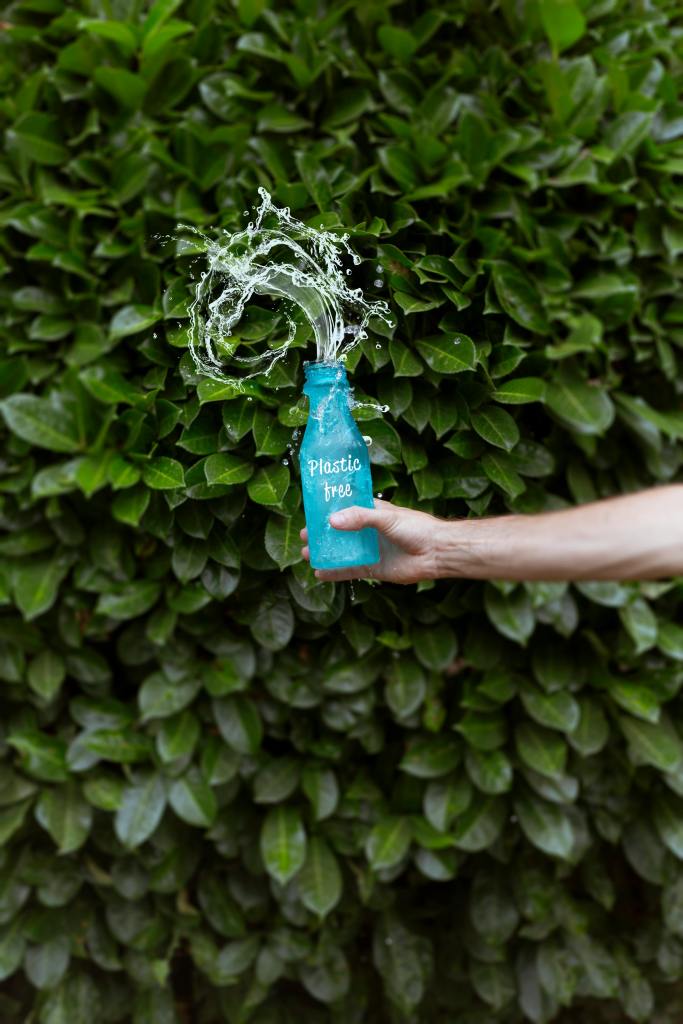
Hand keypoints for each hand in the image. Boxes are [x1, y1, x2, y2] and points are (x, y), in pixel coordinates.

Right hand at [299, 499, 441, 583]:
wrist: (436, 552)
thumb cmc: (416, 528)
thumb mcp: (386, 518)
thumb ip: (359, 518)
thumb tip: (332, 521)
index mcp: (372, 512)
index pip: (345, 509)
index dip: (328, 512)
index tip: (310, 514)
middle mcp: (369, 531)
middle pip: (340, 532)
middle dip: (322, 535)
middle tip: (304, 537)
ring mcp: (370, 550)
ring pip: (342, 552)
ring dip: (325, 553)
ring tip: (306, 555)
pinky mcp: (373, 568)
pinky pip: (350, 570)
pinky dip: (335, 572)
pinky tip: (320, 573)